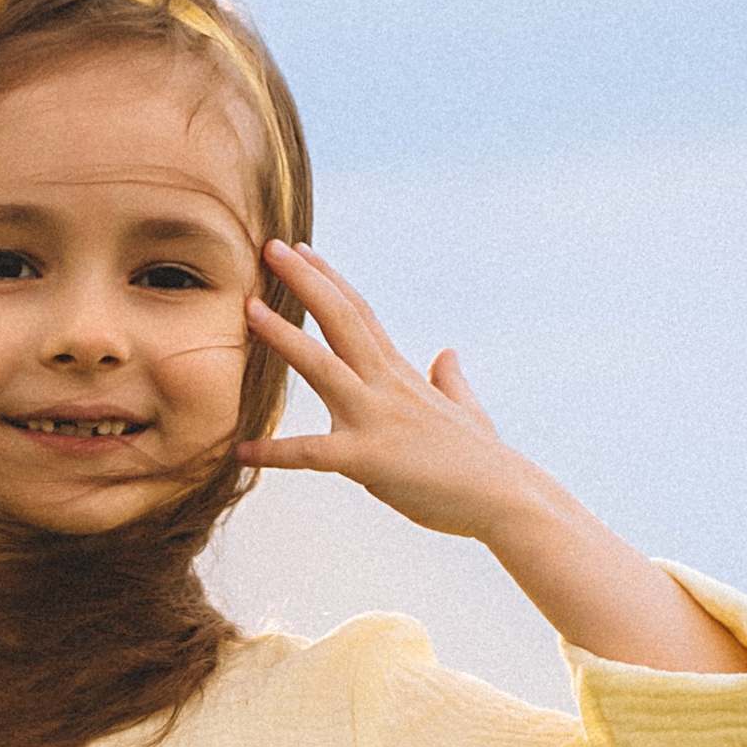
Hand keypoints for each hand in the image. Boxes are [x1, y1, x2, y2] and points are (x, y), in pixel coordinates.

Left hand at [237, 243, 541, 542]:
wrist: (505, 499)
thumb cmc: (483, 461)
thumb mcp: (466, 410)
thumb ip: (451, 381)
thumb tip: (448, 354)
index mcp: (402, 374)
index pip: (360, 313)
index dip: (329, 280)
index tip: (303, 251)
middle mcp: (387, 386)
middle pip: (341, 320)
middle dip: (305, 282)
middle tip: (269, 247)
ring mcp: (377, 419)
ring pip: (323, 367)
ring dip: (283, 337)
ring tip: (246, 310)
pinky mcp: (369, 460)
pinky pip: (312, 454)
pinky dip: (274, 453)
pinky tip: (240, 451)